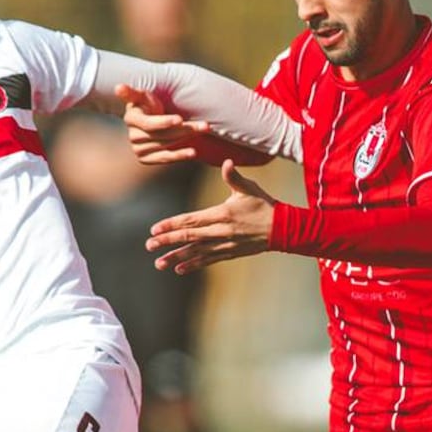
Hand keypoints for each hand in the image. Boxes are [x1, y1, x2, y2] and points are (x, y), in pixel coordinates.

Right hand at [115, 84, 209, 164]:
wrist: (153, 120)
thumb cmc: (150, 104)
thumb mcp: (143, 95)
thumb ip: (132, 92)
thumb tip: (118, 87)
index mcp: (131, 118)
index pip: (149, 124)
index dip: (164, 122)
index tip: (180, 119)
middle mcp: (132, 136)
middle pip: (162, 135)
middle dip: (184, 129)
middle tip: (204, 125)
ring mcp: (138, 149)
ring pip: (166, 145)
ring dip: (186, 139)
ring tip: (204, 130)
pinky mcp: (146, 159)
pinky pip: (164, 158)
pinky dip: (179, 155)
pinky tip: (193, 152)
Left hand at [146, 159, 275, 273]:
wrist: (282, 229)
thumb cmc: (263, 205)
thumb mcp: (249, 188)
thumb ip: (234, 177)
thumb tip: (227, 162)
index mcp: (222, 214)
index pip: (192, 220)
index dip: (172, 224)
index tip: (155, 229)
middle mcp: (221, 232)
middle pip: (189, 237)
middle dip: (167, 241)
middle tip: (149, 245)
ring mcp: (224, 245)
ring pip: (196, 252)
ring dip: (176, 257)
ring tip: (158, 263)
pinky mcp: (229, 253)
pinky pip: (208, 260)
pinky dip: (193, 264)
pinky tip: (178, 269)